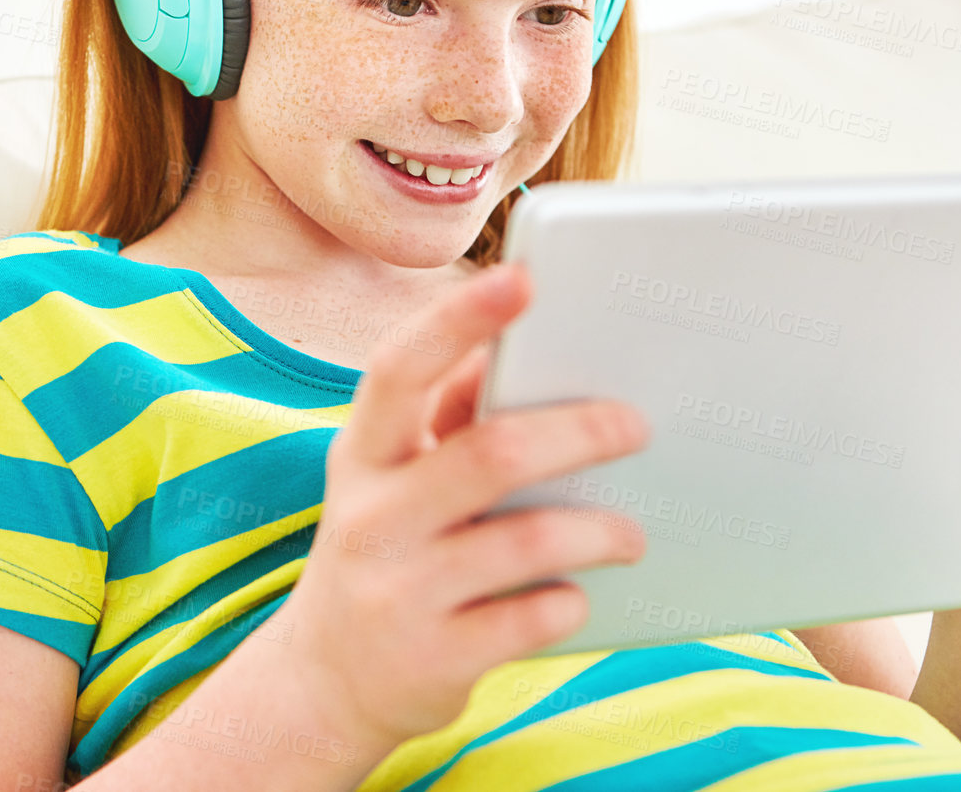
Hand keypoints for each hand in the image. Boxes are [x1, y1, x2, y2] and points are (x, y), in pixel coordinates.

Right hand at [276, 261, 651, 751]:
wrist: (325, 682)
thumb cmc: (384, 550)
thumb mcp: (390, 477)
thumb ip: (442, 415)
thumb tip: (513, 346)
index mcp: (361, 453)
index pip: (400, 369)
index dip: (458, 319)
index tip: (523, 277)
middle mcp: (371, 516)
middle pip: (491, 453)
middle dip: (578, 431)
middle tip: (635, 424)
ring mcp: (399, 591)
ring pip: (525, 540)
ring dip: (597, 529)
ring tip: (630, 533)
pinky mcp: (433, 659)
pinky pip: (531, 620)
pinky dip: (567, 602)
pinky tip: (575, 595)